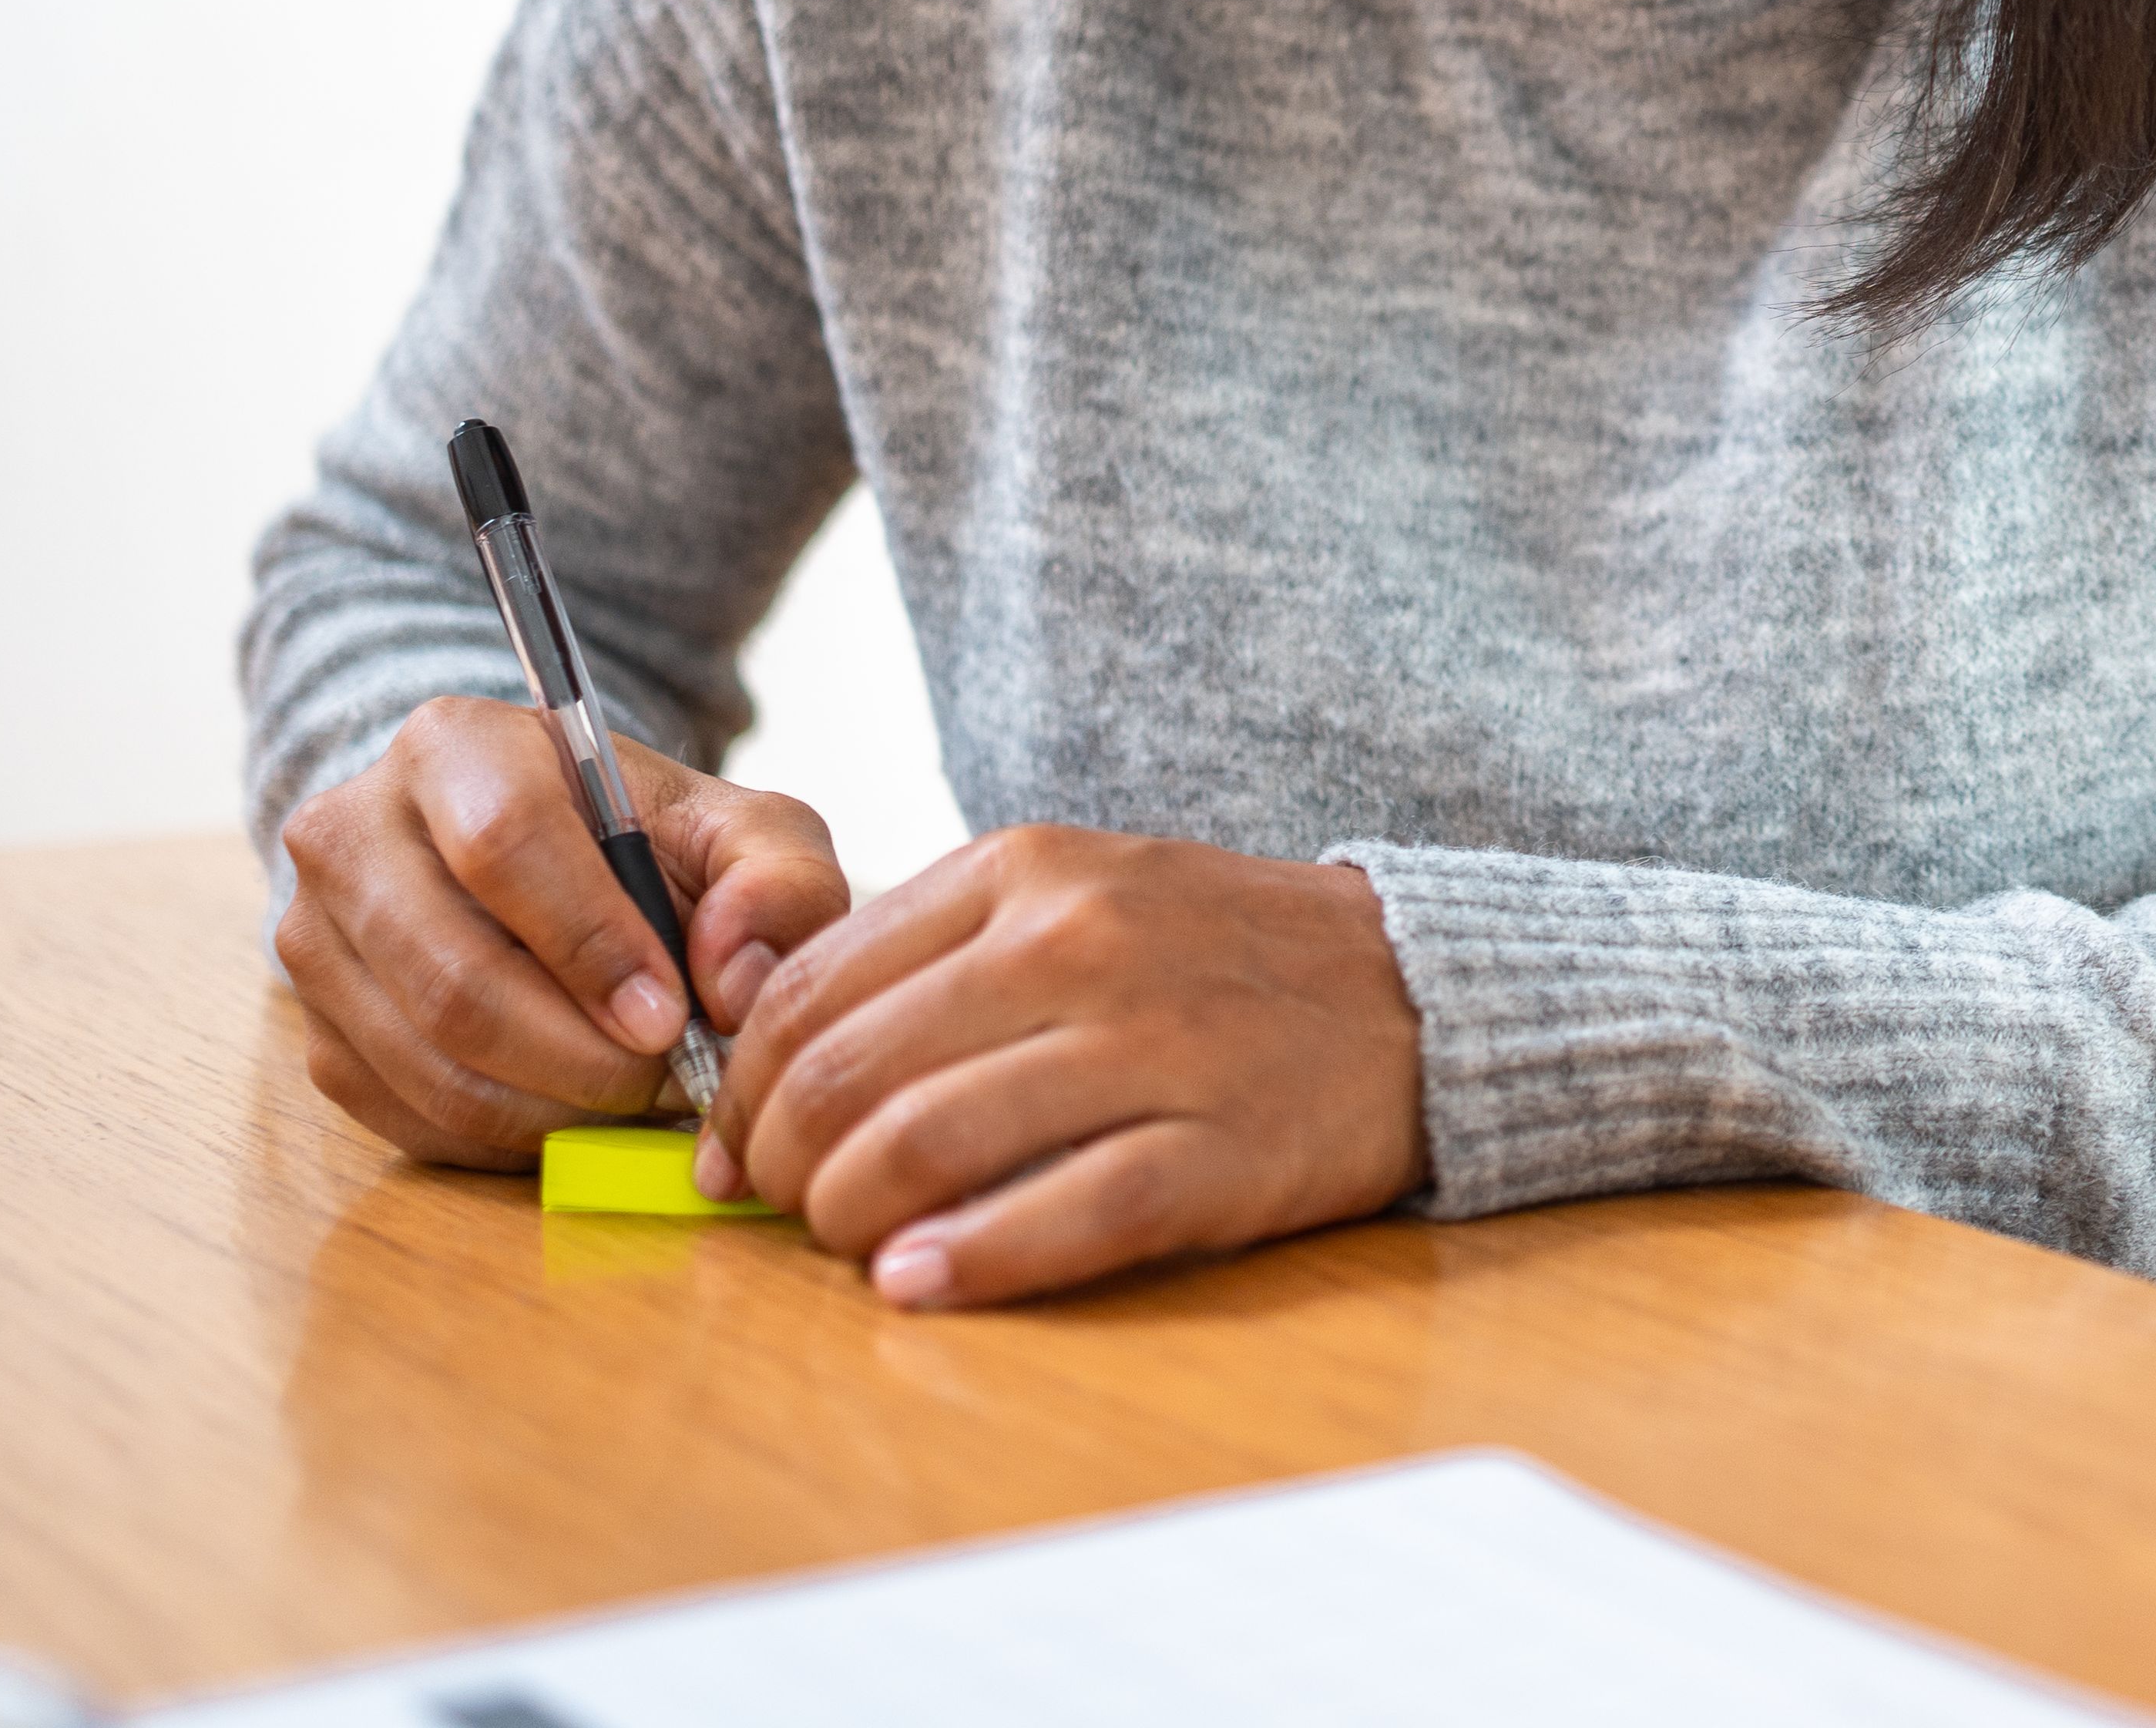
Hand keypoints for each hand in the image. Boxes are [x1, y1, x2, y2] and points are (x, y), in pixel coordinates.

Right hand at [273, 695, 847, 1168]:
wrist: (543, 863)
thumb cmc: (647, 842)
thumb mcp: (740, 831)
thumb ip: (777, 881)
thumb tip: (737, 980)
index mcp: (452, 745)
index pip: (503, 844)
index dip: (591, 944)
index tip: (670, 1015)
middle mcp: (353, 833)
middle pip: (455, 977)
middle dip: (583, 1055)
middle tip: (670, 1078)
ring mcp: (315, 939)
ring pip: (430, 1062)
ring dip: (554, 1107)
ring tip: (638, 1095)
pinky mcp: (316, 1032)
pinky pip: (411, 1116)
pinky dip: (510, 1137)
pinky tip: (577, 1107)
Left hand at [695, 823, 1425, 1308]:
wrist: (1419, 987)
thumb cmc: (1217, 956)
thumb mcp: (1076, 893)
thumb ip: (934, 954)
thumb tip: (767, 1060)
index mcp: (1026, 872)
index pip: (812, 987)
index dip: (744, 1088)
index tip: (735, 1150)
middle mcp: (1080, 942)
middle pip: (851, 1075)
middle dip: (782, 1167)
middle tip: (788, 1211)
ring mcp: (1155, 1045)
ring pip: (927, 1147)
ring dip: (849, 1223)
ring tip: (854, 1250)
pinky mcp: (1218, 1150)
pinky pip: (1058, 1217)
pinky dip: (964, 1264)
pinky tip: (919, 1284)